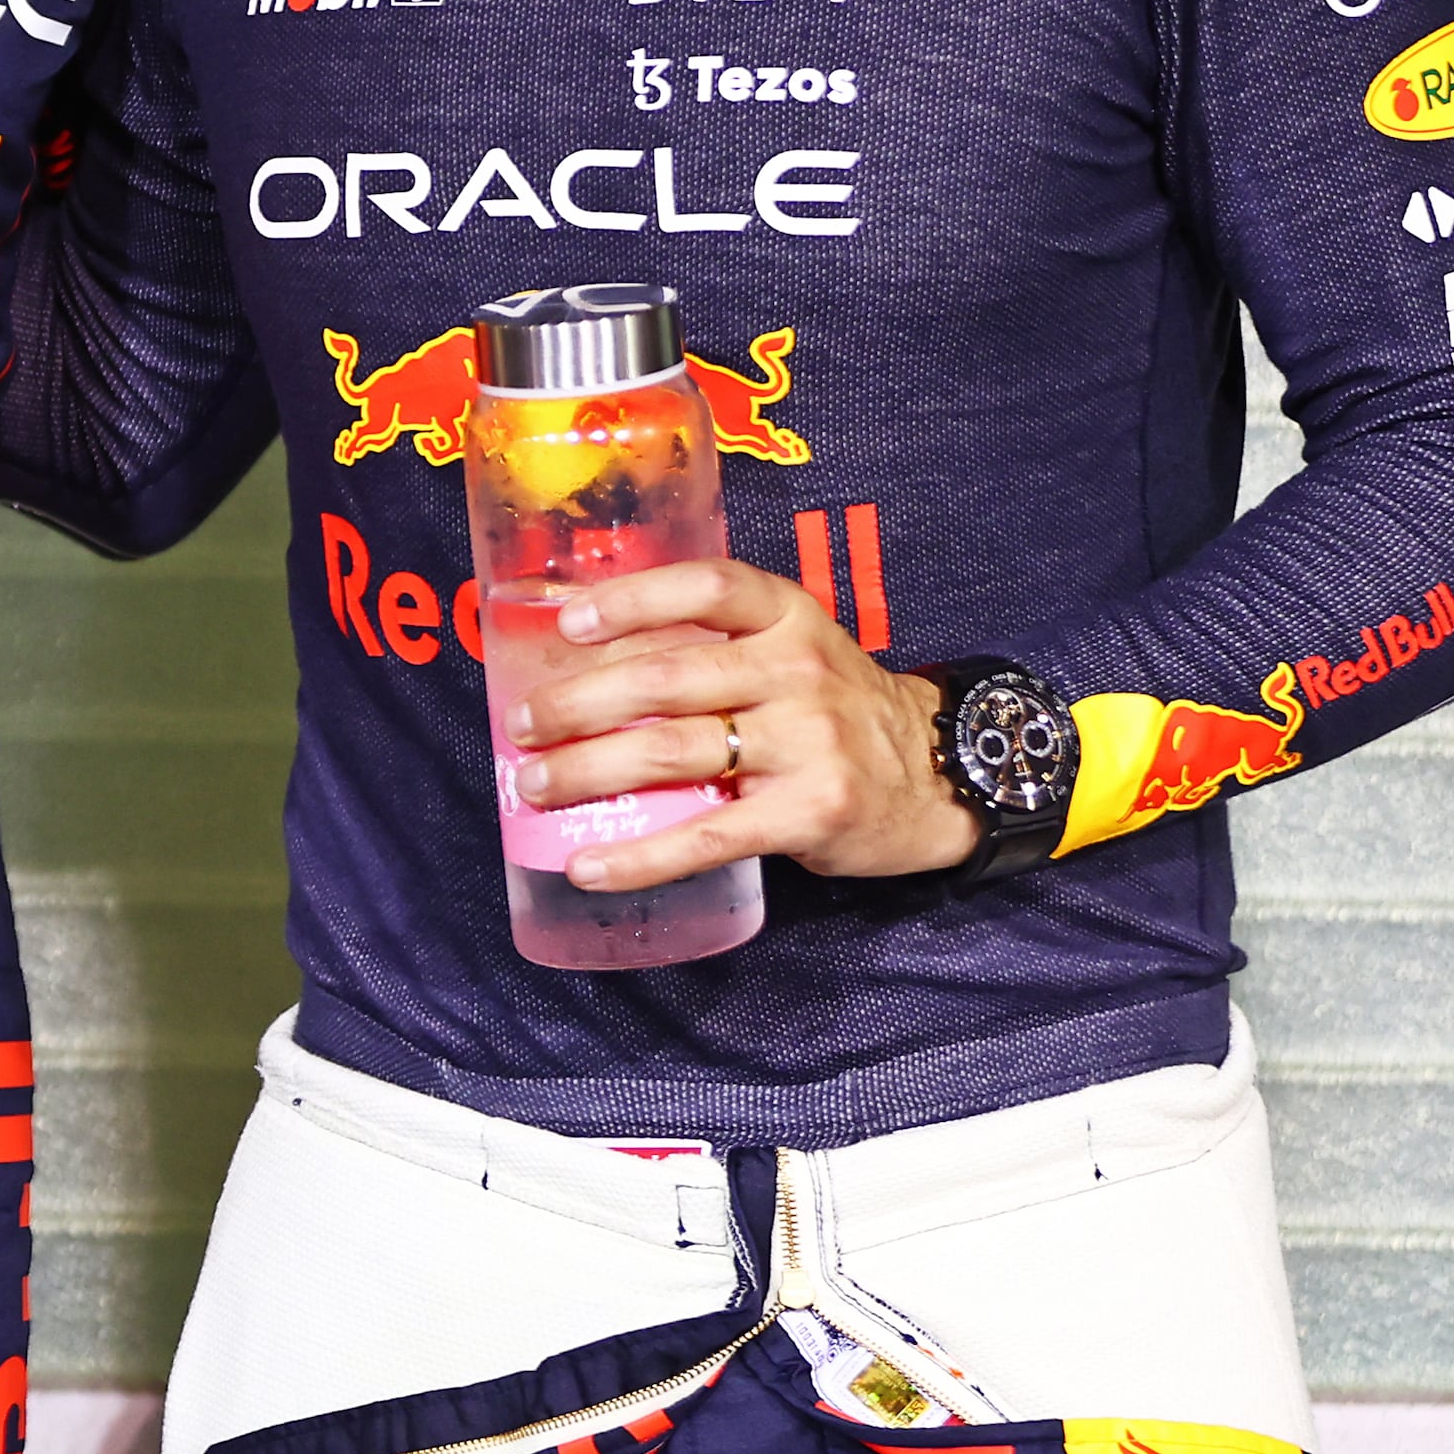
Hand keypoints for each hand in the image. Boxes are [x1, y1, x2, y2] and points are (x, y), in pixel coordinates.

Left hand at [507, 558, 975, 891]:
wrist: (933, 773)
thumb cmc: (832, 707)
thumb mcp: (792, 649)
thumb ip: (714, 647)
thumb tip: (585, 663)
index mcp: (786, 616)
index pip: (704, 587)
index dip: (631, 600)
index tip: (568, 625)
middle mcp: (798, 669)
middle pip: (667, 678)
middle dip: (577, 703)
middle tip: (520, 725)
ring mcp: (807, 742)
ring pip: (673, 751)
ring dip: (587, 771)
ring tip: (533, 786)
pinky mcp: (808, 812)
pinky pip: (706, 835)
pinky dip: (638, 856)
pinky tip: (589, 866)